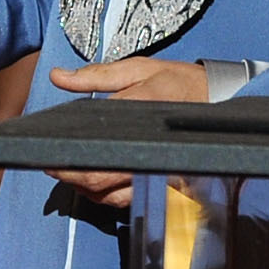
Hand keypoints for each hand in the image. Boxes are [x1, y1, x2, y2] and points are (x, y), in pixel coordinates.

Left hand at [44, 56, 208, 207]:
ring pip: (112, 195)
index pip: (97, 140)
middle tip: (51, 166)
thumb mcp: (138, 69)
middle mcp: (151, 145)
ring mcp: (160, 168)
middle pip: (101, 176)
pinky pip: (129, 199)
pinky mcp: (167, 183)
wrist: (221, 101)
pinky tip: (94, 184)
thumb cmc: (177, 83)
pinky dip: (107, 196)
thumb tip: (58, 77)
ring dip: (85, 188)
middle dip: (70, 176)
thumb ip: (96, 75)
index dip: (68, 155)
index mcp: (141, 110)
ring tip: (68, 173)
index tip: (48, 154)